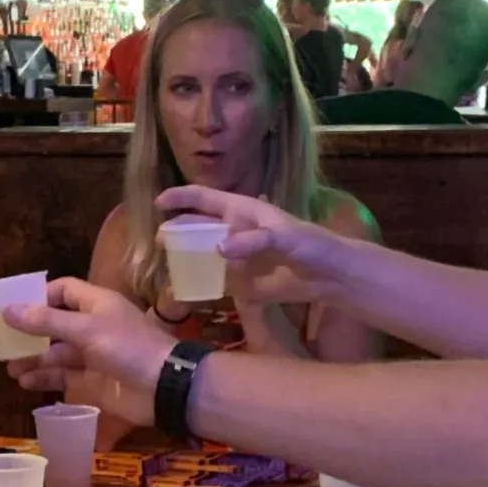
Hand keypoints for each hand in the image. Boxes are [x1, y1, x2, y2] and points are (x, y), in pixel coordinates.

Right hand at [3, 279, 174, 427]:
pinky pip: (64, 376)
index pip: (63, 290)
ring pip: (57, 353)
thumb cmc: (128, 347)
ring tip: (11, 368)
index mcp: (96, 303)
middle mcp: (93, 326)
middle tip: (4, 342)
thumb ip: (47, 321)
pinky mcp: (93, 382)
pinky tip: (25, 383)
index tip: (14, 308)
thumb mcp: (86, 329)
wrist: (164, 388)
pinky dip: (45, 379)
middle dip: (30, 333)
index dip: (40, 296)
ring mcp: (93, 355)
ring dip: (34, 359)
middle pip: (55, 323)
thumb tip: (8, 310)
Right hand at [155, 185, 347, 307]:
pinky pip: (214, 281)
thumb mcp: (285, 236)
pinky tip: (185, 289)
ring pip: (201, 255)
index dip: (182, 198)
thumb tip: (219, 250)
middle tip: (159, 243)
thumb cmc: (311, 245)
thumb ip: (253, 240)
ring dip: (184, 259)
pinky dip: (198, 284)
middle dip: (176, 232)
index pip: (205, 199)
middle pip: (197, 228)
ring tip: (167, 264)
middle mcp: (233, 232)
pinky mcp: (240, 282)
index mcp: (242, 211)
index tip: (159, 203)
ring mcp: (235, 258)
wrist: (328, 276)